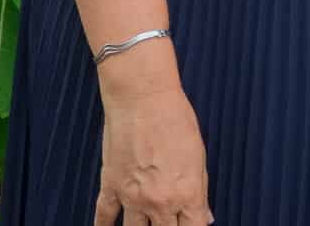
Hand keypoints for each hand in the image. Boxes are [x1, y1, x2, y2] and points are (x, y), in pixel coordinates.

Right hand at [94, 79, 214, 225]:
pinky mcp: (110, 186)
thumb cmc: (175, 119)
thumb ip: (200, 192)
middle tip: (169, 222)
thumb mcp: (198, 156)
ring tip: (146, 225)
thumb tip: (205, 217)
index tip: (191, 225)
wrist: (142, 97)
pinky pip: (104, 216)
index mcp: (186, 194)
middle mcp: (158, 202)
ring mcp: (131, 197)